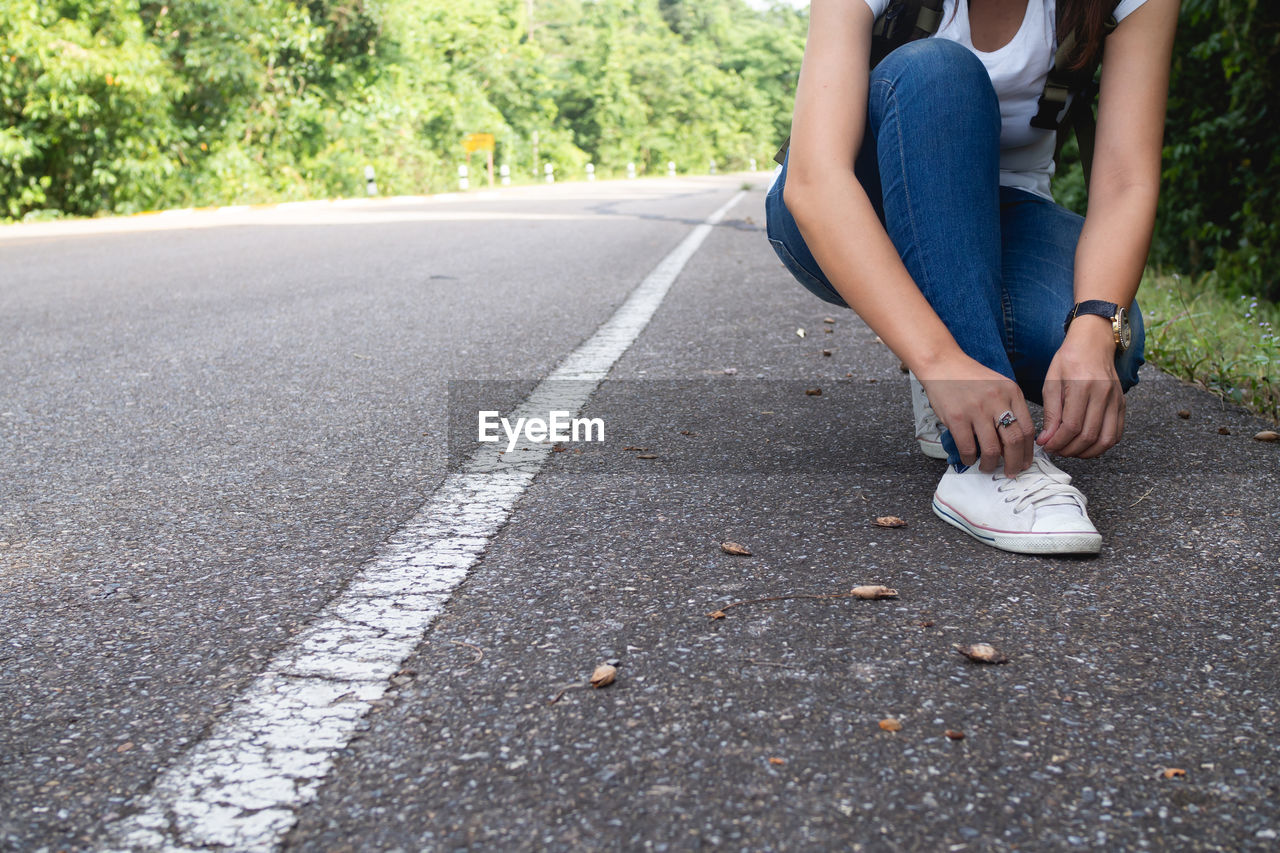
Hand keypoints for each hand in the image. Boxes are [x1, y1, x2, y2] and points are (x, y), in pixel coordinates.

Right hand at [918, 356, 1035, 474]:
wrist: (942, 364)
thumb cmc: (969, 378)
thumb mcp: (997, 386)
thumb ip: (1008, 408)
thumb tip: (1011, 443)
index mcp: (1011, 392)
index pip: (1028, 428)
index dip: (1028, 451)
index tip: (1024, 462)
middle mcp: (997, 400)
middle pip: (1014, 441)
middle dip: (1014, 463)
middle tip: (1011, 472)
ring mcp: (977, 409)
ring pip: (992, 448)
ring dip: (990, 464)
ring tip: (987, 467)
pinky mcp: (957, 417)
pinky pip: (968, 447)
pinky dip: (969, 459)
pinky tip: (969, 459)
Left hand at [1038, 315, 1124, 457]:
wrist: (1093, 344)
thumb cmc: (1069, 361)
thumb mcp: (1052, 382)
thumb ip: (1050, 413)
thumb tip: (1046, 440)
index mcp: (1083, 386)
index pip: (1072, 425)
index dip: (1058, 442)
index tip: (1046, 446)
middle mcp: (1103, 394)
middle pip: (1089, 435)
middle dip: (1069, 449)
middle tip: (1056, 450)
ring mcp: (1116, 400)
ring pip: (1106, 439)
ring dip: (1087, 452)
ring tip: (1070, 450)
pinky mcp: (1122, 404)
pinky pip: (1117, 433)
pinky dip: (1102, 445)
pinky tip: (1087, 445)